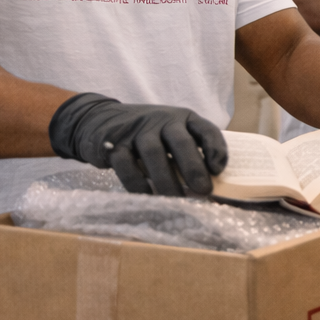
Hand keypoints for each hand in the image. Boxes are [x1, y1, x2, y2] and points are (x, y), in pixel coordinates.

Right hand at [49, 93, 226, 196]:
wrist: (100, 119)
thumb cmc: (148, 134)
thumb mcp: (172, 134)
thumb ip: (190, 152)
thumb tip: (211, 186)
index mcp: (183, 119)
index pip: (206, 130)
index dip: (216, 148)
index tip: (218, 170)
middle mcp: (162, 120)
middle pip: (181, 142)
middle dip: (194, 168)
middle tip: (203, 191)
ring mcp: (137, 130)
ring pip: (154, 153)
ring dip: (167, 180)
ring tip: (176, 200)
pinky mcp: (113, 143)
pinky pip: (127, 164)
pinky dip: (137, 183)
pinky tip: (147, 197)